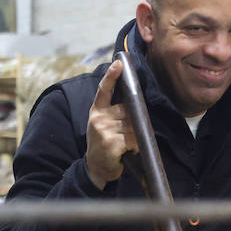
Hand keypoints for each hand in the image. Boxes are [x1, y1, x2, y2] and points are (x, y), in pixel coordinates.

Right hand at [84, 60, 137, 190]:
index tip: (119, 64)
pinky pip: (132, 140)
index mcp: (97, 111)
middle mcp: (98, 118)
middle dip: (133, 122)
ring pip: (132, 126)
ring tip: (127, 145)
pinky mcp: (111, 143)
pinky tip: (128, 152)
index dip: (111, 76)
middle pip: (127, 110)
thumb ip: (112, 112)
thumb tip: (133, 102)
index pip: (104, 90)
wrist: (95, 167)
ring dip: (135, 137)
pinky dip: (135, 147)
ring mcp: (104, 130)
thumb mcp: (102, 124)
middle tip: (127, 134)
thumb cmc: (104, 143)